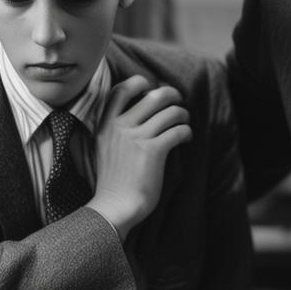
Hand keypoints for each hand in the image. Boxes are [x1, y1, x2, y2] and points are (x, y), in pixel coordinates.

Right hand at [87, 75, 191, 235]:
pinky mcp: (154, 151)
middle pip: (154, 95)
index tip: (150, 88)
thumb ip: (115, 129)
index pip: (122, 90)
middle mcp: (120, 127)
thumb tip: (140, 112)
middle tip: (178, 102)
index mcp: (106, 124)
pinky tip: (186, 138)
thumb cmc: (112, 181)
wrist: (114, 206)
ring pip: (171, 112)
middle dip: (172, 95)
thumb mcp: (103, 148)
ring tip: (185, 122)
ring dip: (183, 115)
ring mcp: (137, 138)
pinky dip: (186, 131)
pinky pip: (178, 130)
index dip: (140, 83)